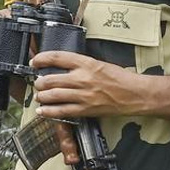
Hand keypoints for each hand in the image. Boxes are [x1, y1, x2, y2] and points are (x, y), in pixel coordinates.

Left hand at [28, 50, 143, 118]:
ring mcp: (83, 95)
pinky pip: (62, 111)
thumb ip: (80, 65)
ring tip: (39, 96)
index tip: (35, 61)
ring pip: (54, 95)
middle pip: (51, 79)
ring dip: (42, 96)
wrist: (135, 94)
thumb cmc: (120, 78)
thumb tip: (61, 67)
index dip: (42, 59)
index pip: (57, 57)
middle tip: (37, 83)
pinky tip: (42, 111)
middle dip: (39, 82)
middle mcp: (82, 78)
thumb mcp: (99, 63)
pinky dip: (49, 112)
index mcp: (86, 63)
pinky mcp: (86, 109)